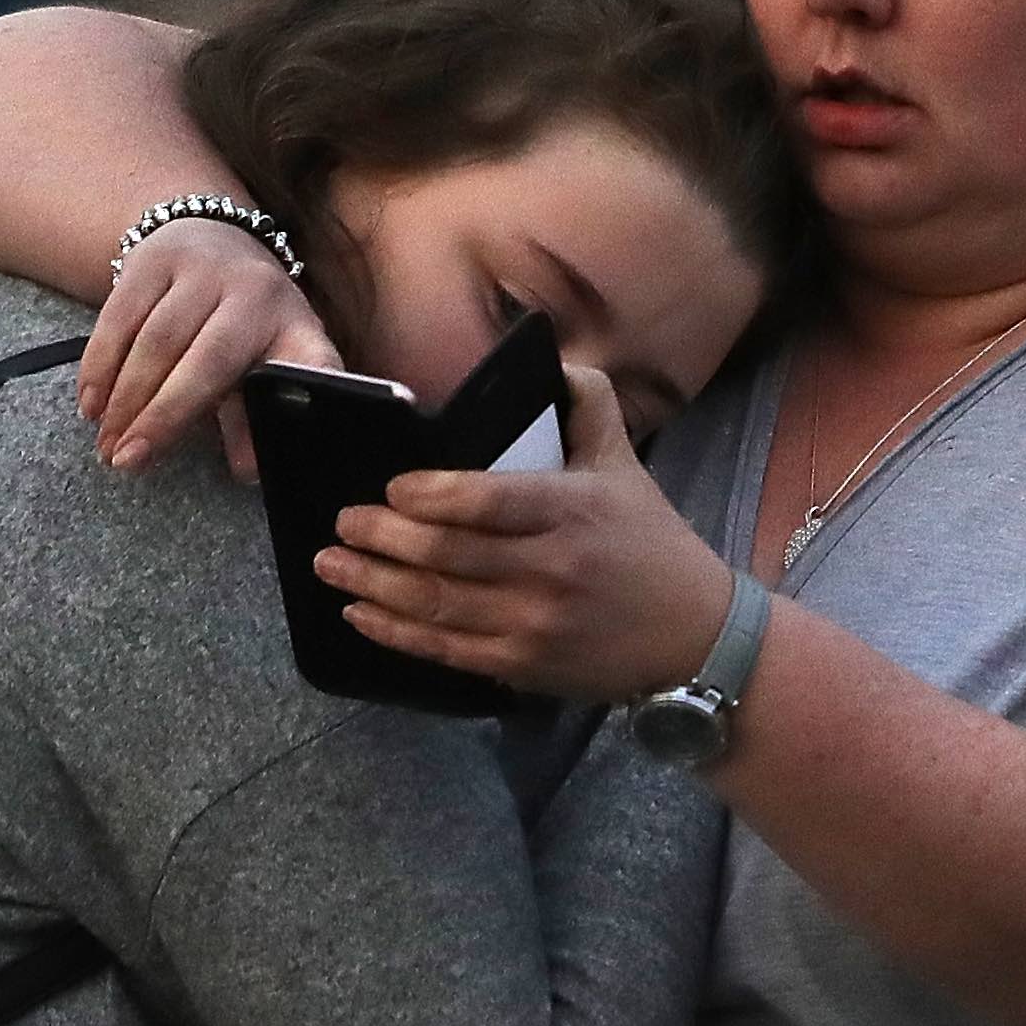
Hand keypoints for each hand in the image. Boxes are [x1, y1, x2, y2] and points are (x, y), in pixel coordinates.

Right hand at [84, 214, 341, 479]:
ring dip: (124, 399)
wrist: (210, 234)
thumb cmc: (240, 321)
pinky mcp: (152, 260)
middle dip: (162, 417)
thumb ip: (252, 416)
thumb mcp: (261, 360)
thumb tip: (248, 470)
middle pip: (205, 362)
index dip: (310, 390)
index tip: (290, 438)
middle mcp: (252, 291)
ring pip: (155, 341)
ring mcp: (201, 270)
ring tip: (107, 445)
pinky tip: (91, 404)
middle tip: (128, 461)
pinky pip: (118, 319)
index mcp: (293, 325)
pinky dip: (99, 367)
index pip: (308, 363)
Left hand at [317, 367, 736, 701]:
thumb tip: (554, 358)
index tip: (392, 487)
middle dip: (383, 537)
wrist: (694, 638)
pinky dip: (396, 633)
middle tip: (343, 522)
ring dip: (373, 585)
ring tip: (331, 564)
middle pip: (448, 554)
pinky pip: (445, 650)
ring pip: (435, 605)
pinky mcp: (522, 667)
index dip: (432, 495)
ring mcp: (532, 624)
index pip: (490, 501)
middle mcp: (549, 569)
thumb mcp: (627, 465)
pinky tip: (359, 615)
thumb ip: (590, 403)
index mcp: (572, 510)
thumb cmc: (652, 544)